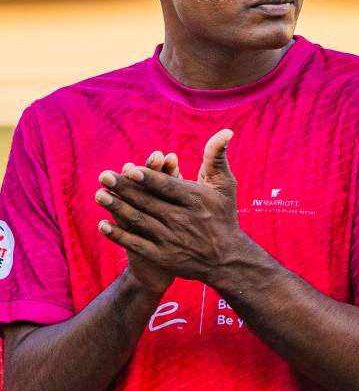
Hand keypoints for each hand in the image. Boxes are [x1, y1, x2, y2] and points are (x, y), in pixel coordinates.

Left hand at [95, 130, 253, 288]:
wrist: (228, 259)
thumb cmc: (224, 216)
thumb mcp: (225, 186)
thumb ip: (217, 158)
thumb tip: (225, 131)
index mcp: (197, 201)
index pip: (169, 188)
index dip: (149, 179)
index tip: (130, 169)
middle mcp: (184, 220)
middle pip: (149, 202)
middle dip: (125, 189)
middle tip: (103, 176)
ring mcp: (172, 240)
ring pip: (140, 221)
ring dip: (117, 208)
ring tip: (99, 194)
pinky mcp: (164, 257)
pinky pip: (137, 244)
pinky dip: (119, 235)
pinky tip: (103, 224)